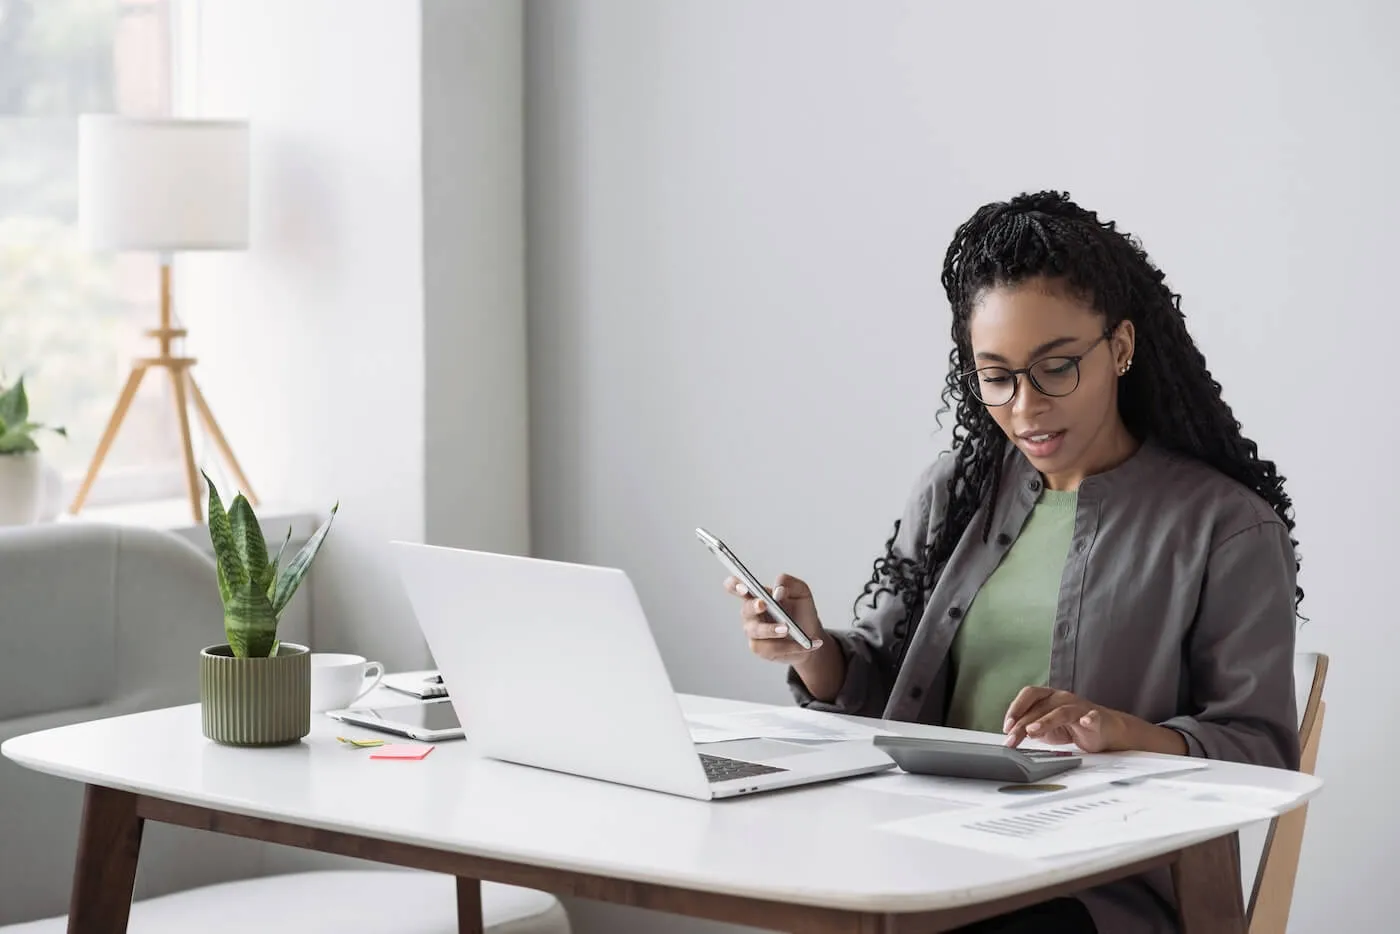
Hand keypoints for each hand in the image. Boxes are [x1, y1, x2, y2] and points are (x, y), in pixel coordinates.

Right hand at [724, 573, 825, 663]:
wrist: (811, 635)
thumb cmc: (801, 610)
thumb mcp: (801, 591)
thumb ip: (789, 583)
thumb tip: (778, 591)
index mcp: (756, 595)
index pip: (736, 586)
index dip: (735, 585)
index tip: (743, 586)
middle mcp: (751, 613)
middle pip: (746, 609)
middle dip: (754, 607)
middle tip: (763, 604)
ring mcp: (753, 632)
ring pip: (757, 631)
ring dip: (771, 629)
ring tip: (787, 629)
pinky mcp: (761, 649)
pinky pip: (771, 648)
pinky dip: (791, 646)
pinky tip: (805, 644)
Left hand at [1001, 686, 1186, 755]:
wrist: (1106, 731)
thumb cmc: (1073, 727)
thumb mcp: (1046, 728)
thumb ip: (1029, 728)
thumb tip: (1010, 735)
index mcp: (1049, 697)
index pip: (1029, 695)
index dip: (1015, 708)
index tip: (1006, 726)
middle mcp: (1063, 698)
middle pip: (1040, 707)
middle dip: (1023, 724)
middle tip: (1012, 739)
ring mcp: (1080, 707)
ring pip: (1061, 711)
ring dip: (1045, 721)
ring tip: (1033, 731)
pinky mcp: (1096, 719)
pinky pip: (1092, 717)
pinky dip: (1089, 719)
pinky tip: (1085, 722)